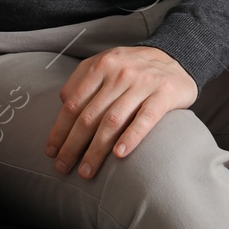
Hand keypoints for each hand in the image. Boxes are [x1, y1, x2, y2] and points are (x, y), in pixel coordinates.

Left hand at [44, 45, 196, 179]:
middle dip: (73, 145)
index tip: (51, 152)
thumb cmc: (133, 68)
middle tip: (63, 168)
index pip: (73, 103)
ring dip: (96, 150)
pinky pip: (145, 119)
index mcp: (101, 66)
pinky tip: (119, 155)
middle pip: (89, 116)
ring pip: (113, 121)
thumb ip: (83, 79)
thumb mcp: (106, 64)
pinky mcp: (164, 94)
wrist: (176, 57)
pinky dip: (131, 137)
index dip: (60, 129)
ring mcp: (143, 83)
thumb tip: (63, 103)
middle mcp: (119, 73)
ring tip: (87, 171)